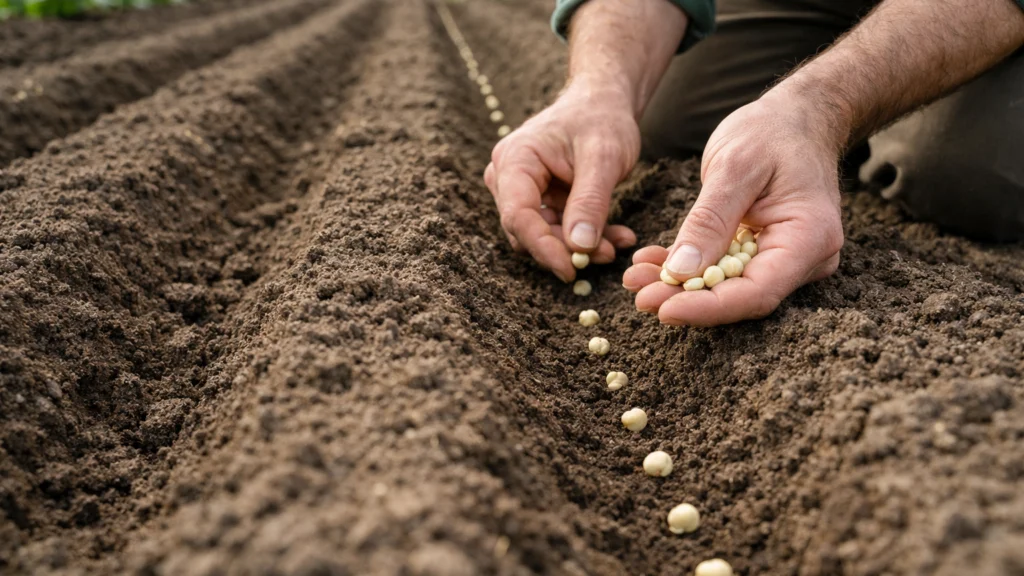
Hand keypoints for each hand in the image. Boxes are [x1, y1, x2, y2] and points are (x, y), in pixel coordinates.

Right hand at [485, 81, 638, 281]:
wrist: (603, 102)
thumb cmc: (601, 118)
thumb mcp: (603, 157)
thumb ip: (590, 201)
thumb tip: (579, 248)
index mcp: (514, 160)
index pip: (518, 216)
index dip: (543, 247)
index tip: (571, 269)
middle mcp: (507, 177)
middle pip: (526, 230)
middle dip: (565, 248)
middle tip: (606, 255)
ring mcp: (521, 190)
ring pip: (543, 235)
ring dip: (578, 246)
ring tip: (617, 243)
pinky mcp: (539, 201)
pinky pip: (557, 229)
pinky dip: (585, 236)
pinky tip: (616, 236)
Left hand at [623, 94, 844, 325]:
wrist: (795, 117)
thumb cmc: (772, 132)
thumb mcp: (735, 167)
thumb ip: (709, 221)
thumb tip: (680, 272)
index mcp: (810, 238)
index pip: (757, 292)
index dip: (708, 308)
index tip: (663, 310)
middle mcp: (805, 258)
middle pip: (740, 296)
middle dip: (685, 299)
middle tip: (638, 294)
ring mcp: (786, 258)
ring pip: (727, 287)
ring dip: (679, 286)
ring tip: (635, 277)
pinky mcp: (763, 253)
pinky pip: (723, 270)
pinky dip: (687, 268)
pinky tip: (651, 262)